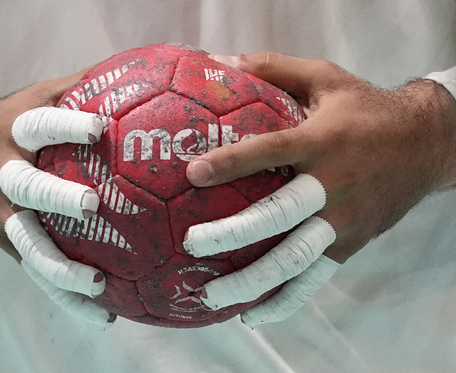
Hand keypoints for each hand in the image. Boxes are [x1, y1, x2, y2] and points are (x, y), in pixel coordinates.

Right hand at [0, 60, 113, 327]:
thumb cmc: (4, 123)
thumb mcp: (33, 98)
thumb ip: (76, 87)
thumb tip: (129, 73)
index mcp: (13, 135)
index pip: (39, 125)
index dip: (66, 125)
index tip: (99, 126)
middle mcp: (3, 175)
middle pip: (26, 188)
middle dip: (55, 197)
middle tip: (91, 206)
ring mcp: (0, 214)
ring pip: (27, 245)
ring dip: (60, 269)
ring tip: (97, 287)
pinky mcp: (4, 241)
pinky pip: (36, 271)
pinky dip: (65, 297)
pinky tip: (100, 314)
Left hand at [184, 52, 455, 326]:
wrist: (426, 145)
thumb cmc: (367, 109)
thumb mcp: (325, 78)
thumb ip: (273, 68)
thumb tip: (220, 60)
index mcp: (323, 141)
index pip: (271, 152)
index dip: (232, 163)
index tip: (192, 172)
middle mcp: (333, 185)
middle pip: (278, 216)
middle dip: (232, 232)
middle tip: (190, 244)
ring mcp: (343, 222)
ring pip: (294, 259)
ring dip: (250, 280)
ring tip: (208, 294)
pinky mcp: (349, 245)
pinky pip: (315, 280)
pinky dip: (284, 302)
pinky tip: (252, 314)